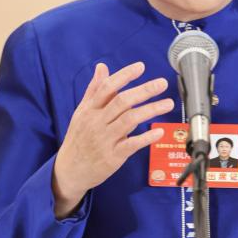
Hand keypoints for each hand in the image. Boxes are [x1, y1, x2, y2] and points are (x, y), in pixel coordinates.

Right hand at [52, 60, 173, 213]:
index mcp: (90, 110)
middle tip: (162, 83)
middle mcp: (97, 122)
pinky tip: (159, 131)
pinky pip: (131, 144)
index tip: (140, 67)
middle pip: (122, 101)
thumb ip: (94, 90)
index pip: (107, 88)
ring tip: (168, 103)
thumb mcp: (81, 112)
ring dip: (150, 110)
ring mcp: (105, 139)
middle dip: (144, 90)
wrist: (69, 170)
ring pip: (129, 120)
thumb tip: (102, 67)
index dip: (124, 75)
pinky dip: (146, 138)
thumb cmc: (78, 139)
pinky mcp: (112, 156)